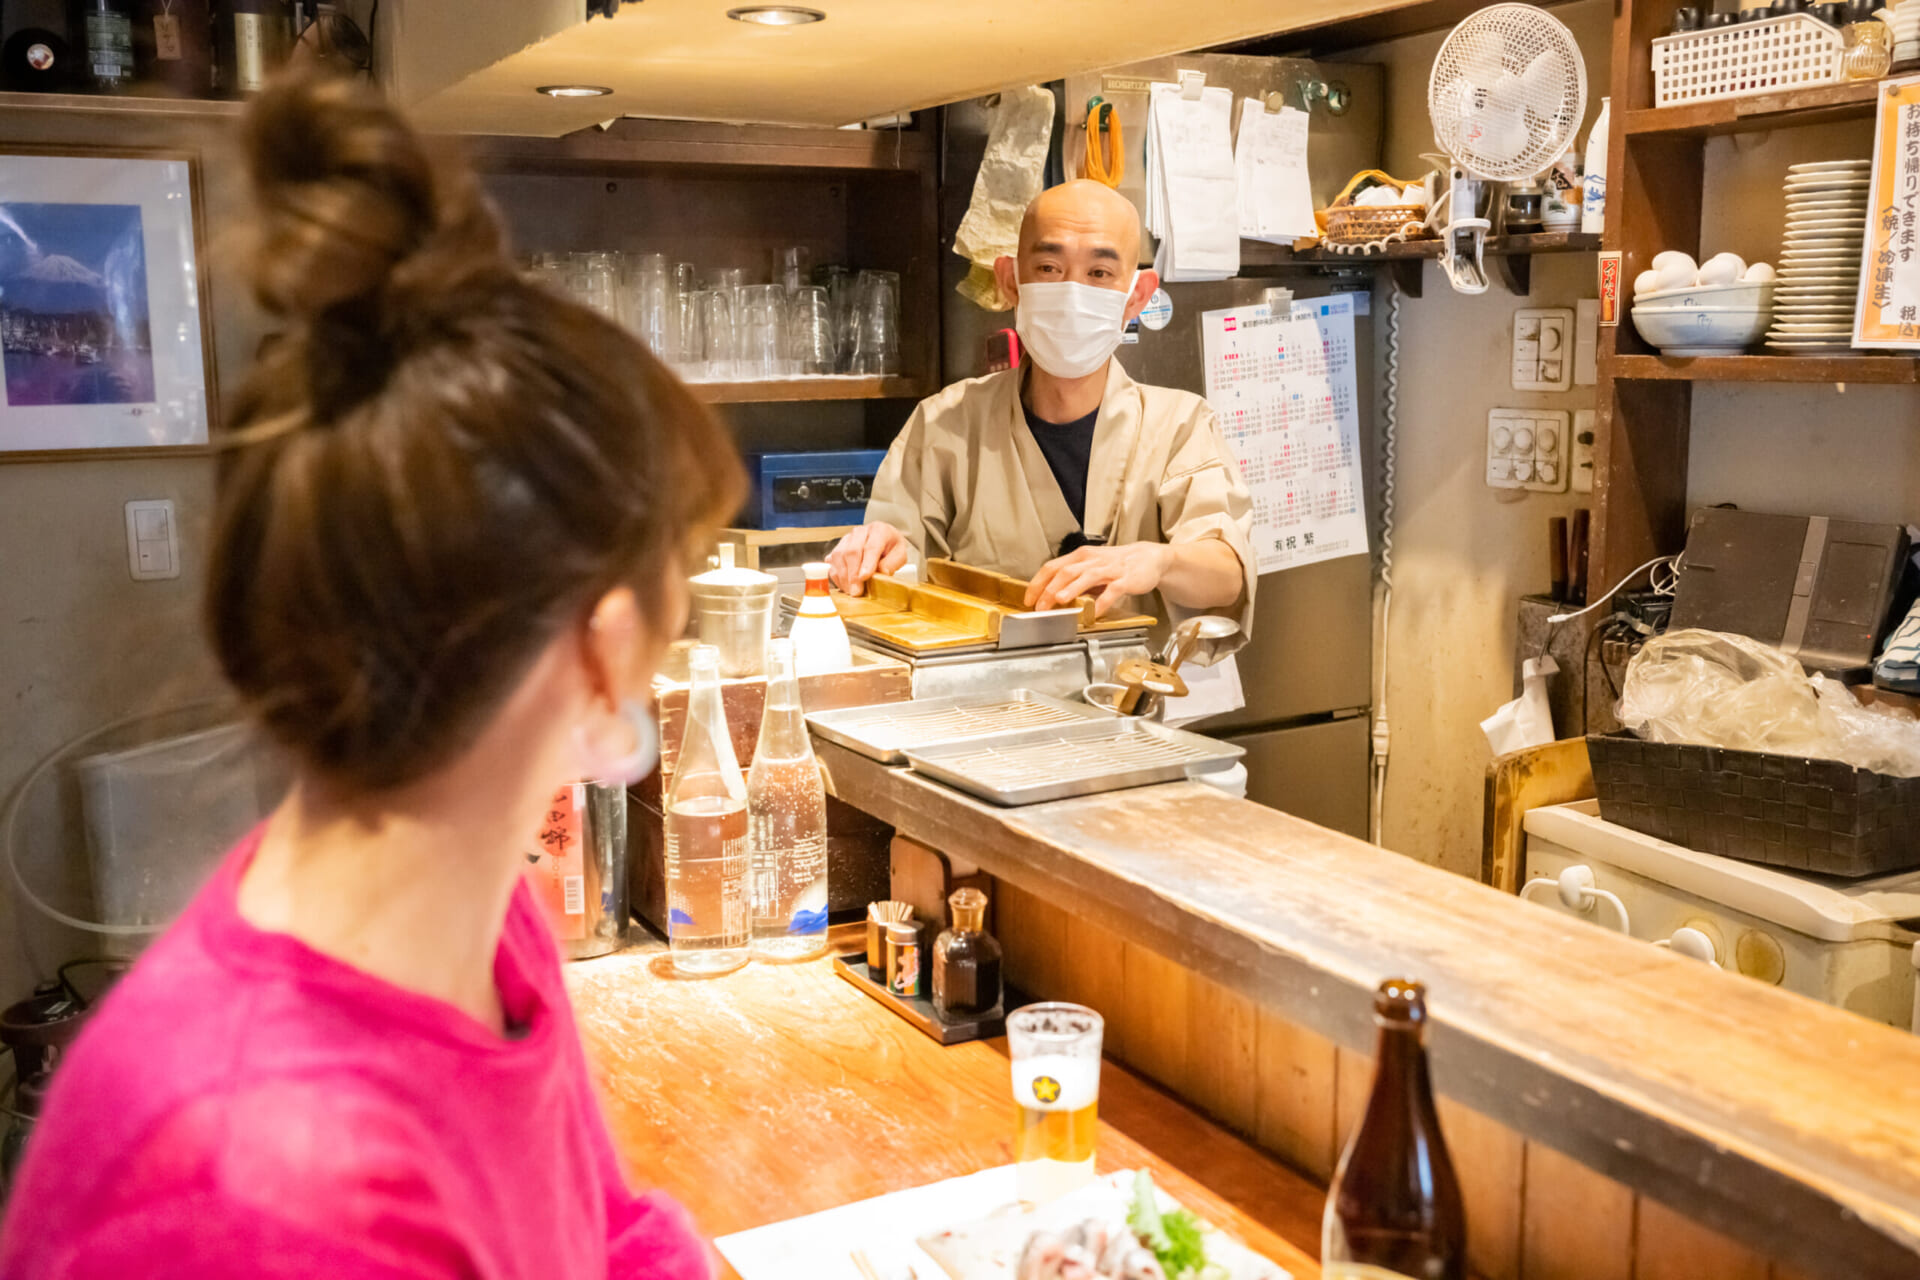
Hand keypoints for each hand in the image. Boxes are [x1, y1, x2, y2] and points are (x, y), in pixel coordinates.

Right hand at [826, 522, 908, 595]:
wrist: (882, 540)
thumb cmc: (891, 549)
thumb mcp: (900, 555)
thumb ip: (891, 563)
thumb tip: (880, 573)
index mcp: (878, 530)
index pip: (871, 547)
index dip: (867, 563)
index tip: (864, 577)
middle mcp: (860, 532)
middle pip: (851, 551)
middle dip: (852, 574)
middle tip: (856, 591)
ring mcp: (846, 539)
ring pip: (839, 556)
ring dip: (843, 577)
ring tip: (851, 591)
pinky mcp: (837, 547)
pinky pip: (832, 562)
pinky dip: (836, 575)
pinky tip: (845, 585)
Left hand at [1024, 542, 1172, 615]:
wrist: (1148, 558)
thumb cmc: (1116, 564)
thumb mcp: (1091, 567)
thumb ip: (1073, 579)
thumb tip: (1051, 595)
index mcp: (1080, 557)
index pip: (1053, 567)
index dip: (1038, 583)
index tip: (1029, 599)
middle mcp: (1092, 561)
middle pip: (1066, 572)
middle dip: (1050, 589)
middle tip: (1039, 606)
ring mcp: (1109, 569)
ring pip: (1086, 576)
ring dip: (1072, 588)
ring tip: (1060, 599)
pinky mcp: (1125, 579)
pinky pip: (1112, 590)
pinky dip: (1103, 601)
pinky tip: (1096, 611)